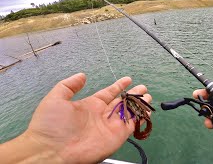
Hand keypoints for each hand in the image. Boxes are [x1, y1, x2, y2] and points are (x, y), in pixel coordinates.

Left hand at [0, 73, 151, 162]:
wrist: (51, 151)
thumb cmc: (50, 125)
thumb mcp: (56, 98)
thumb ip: (69, 85)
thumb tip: (82, 75)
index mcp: (90, 105)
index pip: (108, 93)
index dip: (118, 85)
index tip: (128, 79)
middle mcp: (102, 115)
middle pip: (121, 102)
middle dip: (132, 95)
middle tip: (143, 88)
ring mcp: (110, 126)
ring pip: (129, 112)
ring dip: (138, 105)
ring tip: (147, 97)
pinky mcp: (116, 136)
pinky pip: (131, 125)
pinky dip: (140, 118)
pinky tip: (146, 111)